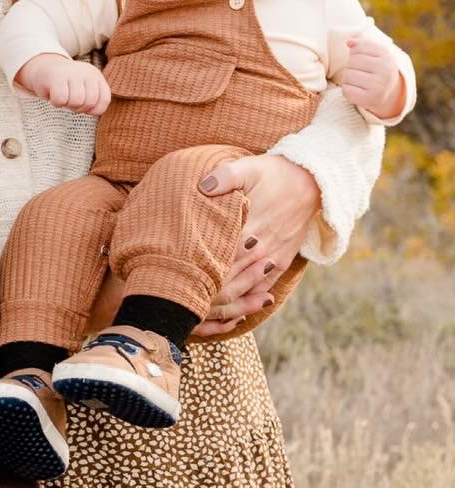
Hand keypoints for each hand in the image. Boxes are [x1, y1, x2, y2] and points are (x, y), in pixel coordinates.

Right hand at [14, 54, 109, 114]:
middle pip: (89, 102)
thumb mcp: (84, 88)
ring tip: (62, 97)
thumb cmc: (66, 84)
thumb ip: (94, 98)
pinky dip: (56, 103)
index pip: (104, 99)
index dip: (94, 109)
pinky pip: (61, 100)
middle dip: (79, 108)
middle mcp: (86, 72)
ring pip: (76, 102)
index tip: (83, 105)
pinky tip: (53, 95)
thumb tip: (94, 111)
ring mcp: (71, 73)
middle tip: (70, 101)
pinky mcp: (56, 77)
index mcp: (96, 76)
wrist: (43, 68)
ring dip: (67, 105)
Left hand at [191, 154, 318, 336]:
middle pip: (229, 282)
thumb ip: (225, 177)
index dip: (197, 278)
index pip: (218, 261)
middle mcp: (260, 249)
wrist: (310, 182)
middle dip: (206, 298)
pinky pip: (264, 289)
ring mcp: (273, 259)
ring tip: (199, 320)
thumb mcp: (248, 167)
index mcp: (247, 228)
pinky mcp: (281, 262)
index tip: (175, 288)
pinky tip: (231, 315)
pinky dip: (248, 304)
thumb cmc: (272, 173)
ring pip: (245, 291)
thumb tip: (204, 186)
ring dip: (225, 306)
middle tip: (180, 310)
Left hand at [340, 34, 404, 119]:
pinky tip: (358, 91)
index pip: (358, 47)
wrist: (388, 95)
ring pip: (348, 75)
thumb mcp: (374, 53)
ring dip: (349, 79)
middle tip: (362, 73)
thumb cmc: (376, 70)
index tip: (363, 59)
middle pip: (351, 61)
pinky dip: (348, 90)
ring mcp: (380, 86)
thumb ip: (361, 42)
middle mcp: (386, 70)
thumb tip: (349, 41)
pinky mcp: (371, 99)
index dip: (355, 53)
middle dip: (351, 67)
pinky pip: (346, 90)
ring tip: (360, 82)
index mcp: (387, 55)